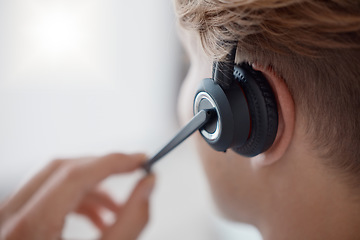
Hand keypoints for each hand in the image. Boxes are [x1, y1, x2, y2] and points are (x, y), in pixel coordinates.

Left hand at [0, 153, 154, 239]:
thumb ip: (130, 222)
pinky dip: (76, 200)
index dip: (113, 162)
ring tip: (118, 209)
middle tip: (133, 172)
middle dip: (103, 170)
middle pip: (61, 170)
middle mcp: (8, 220)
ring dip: (91, 187)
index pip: (75, 175)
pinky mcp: (13, 223)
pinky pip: (46, 196)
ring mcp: (6, 220)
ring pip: (53, 181)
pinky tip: (98, 218)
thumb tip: (148, 186)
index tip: (140, 160)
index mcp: (28, 230)